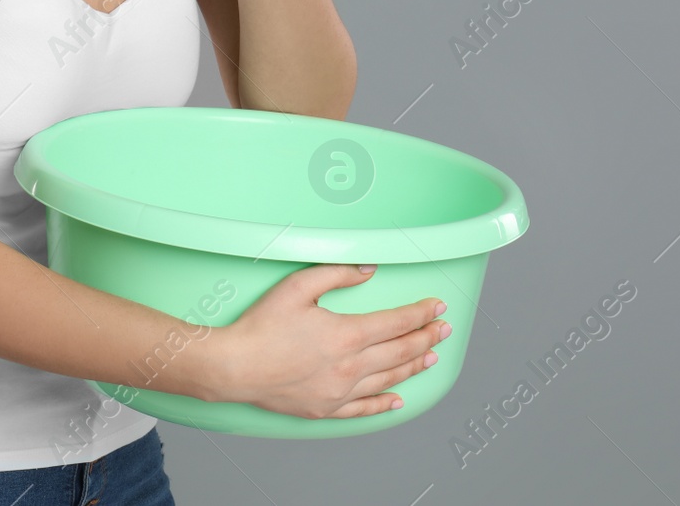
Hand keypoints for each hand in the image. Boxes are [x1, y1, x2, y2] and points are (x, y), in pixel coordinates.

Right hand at [203, 264, 447, 419]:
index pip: (396, 322)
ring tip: (431, 357)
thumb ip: (337, 275)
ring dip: (413, 366)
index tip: (436, 307)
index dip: (420, 313)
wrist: (235, 366)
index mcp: (346, 334)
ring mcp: (340, 391)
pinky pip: (364, 408)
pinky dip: (384, 403)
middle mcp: (350, 366)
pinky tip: (397, 399)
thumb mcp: (297, 287)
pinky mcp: (326, 408)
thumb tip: (368, 270)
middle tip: (443, 330)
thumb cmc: (261, 326)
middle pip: (400, 351)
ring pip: (388, 379)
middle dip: (426, 338)